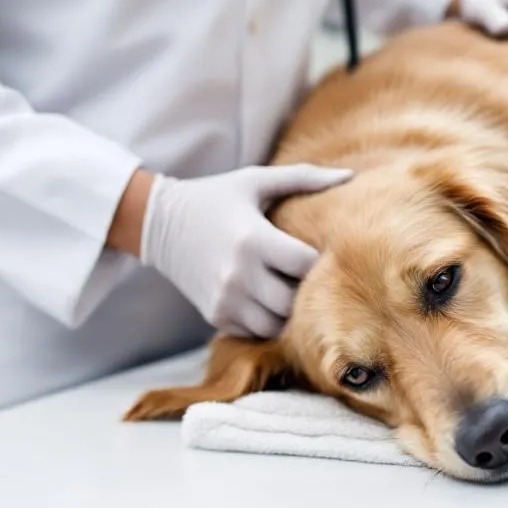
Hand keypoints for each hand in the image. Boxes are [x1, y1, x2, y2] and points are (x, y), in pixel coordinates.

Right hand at [138, 164, 353, 337]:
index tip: (319, 251)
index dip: (320, 261)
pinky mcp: (215, 315)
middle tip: (306, 275)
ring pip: (277, 324)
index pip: (305, 265)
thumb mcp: (255, 180)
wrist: (158, 223)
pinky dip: (266, 320)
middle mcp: (238, 275)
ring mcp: (225, 299)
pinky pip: (256, 331)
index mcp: (253, 239)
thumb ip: (303, 177)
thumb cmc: (215, 197)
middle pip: (294, 302)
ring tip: (287, 287)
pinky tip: (265, 298)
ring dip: (288, 310)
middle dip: (306, 291)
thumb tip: (350, 176)